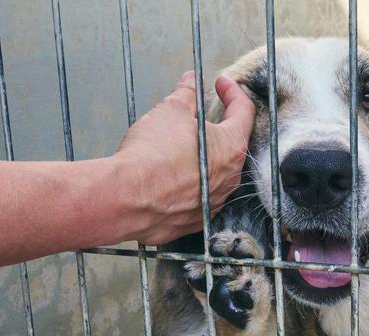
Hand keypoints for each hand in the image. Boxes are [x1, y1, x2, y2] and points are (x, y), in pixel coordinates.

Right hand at [115, 71, 254, 244]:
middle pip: (231, 145)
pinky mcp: (192, 220)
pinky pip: (196, 195)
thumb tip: (190, 83)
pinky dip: (187, 182)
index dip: (233, 92)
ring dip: (202, 156)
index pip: (244, 112)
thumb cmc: (151, 154)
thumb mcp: (171, 110)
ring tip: (180, 144)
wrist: (125, 199)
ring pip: (214, 173)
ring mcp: (211, 203)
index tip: (220, 83)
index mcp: (231, 148)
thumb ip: (186, 94)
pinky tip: (170, 173)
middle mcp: (228, 180)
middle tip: (198, 115)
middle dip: (216, 126)